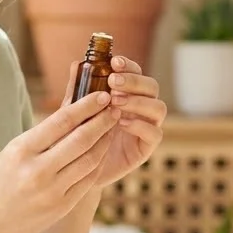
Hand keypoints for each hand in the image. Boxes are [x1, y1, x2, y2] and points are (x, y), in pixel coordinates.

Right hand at [0, 91, 119, 232]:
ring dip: (105, 141)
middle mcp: (37, 170)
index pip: (61, 121)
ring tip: (112, 128)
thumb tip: (72, 113)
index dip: (86, 106)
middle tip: (115, 108)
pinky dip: (98, 163)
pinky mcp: (61, 207)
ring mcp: (51, 191)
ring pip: (90, 160)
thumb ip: (40, 136)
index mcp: (21, 150)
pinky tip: (102, 152)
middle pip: (81, 139)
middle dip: (102, 121)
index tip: (101, 95)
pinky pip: (88, 180)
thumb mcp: (11, 152)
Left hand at [81, 55, 165, 187]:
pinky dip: (140, 125)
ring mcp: (146, 127)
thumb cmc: (77, 136)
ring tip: (115, 103)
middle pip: (152, 86)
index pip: (136, 73)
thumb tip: (76, 63)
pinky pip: (155, 134)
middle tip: (113, 83)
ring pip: (158, 108)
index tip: (114, 62)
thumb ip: (78, 90)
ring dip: (138, 102)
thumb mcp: (74, 111)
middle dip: (134, 82)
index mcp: (126, 94)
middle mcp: (140, 108)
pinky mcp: (146, 148)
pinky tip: (122, 123)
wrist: (76, 170)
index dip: (128, 66)